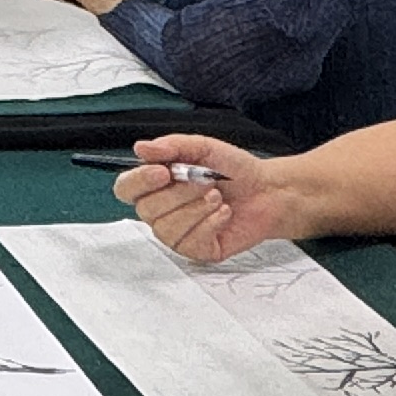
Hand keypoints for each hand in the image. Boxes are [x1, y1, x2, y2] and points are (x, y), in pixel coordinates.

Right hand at [114, 136, 289, 263]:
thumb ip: (172, 146)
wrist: (268, 191)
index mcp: (156, 184)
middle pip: (146, 210)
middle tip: (206, 182)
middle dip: (179, 193)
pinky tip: (223, 214)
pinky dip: (210, 224)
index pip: (126, 188)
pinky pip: (189, 242)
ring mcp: (177, 233)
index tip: (163, 172)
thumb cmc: (235, 170)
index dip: (140, 182)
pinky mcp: (197, 250)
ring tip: (217, 197)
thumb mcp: (203, 148)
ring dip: (196, 209)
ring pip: (166, 229)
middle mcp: (161, 211)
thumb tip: (141, 148)